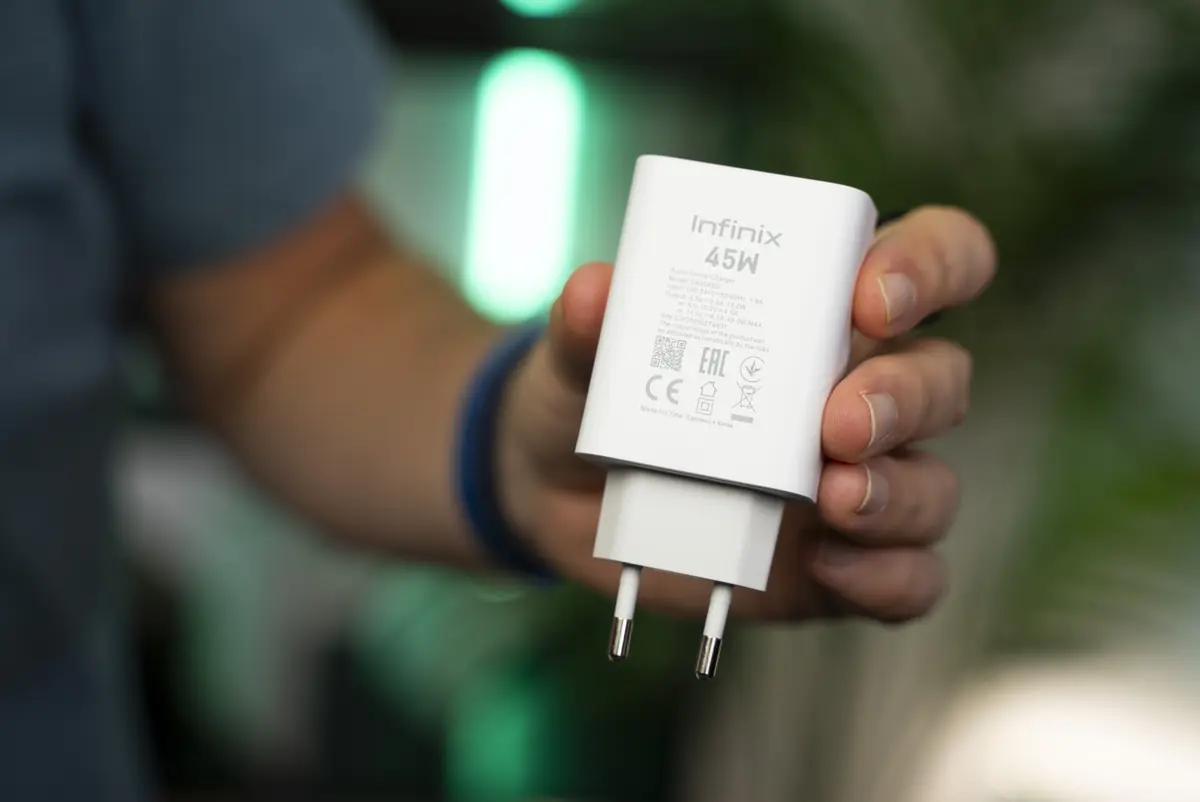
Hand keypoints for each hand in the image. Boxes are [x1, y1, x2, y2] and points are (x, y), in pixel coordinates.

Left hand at [498, 206, 995, 622]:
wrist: (560, 497)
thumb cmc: (597, 396)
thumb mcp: (583, 354)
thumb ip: (591, 325)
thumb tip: (595, 292)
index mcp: (823, 311)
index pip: (931, 258)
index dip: (927, 265)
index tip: (870, 298)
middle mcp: (861, 391)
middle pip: (941, 378)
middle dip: (903, 397)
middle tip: (836, 422)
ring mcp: (858, 481)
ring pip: (933, 483)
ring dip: (898, 492)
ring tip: (833, 501)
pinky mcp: (843, 564)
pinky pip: (908, 577)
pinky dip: (886, 576)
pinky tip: (829, 566)